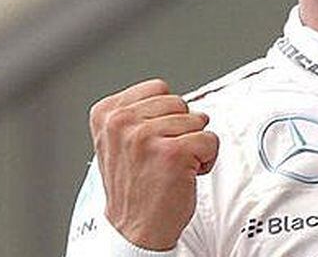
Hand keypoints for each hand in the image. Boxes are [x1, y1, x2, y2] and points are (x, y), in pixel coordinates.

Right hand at [89, 78, 218, 250]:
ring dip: (194, 144)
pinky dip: (207, 159)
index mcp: (106, 114)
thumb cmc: (133, 189)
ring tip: (173, 166)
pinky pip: (210, 140)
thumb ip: (137, 113)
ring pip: (197, 120)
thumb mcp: (117, 141)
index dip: (166, 115)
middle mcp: (123, 122)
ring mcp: (147, 136)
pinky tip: (186, 174)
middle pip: (180, 102)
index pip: (158, 88)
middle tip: (164, 156)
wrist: (135, 230)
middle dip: (181, 128)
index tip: (155, 139)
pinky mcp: (174, 152)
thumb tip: (170, 97)